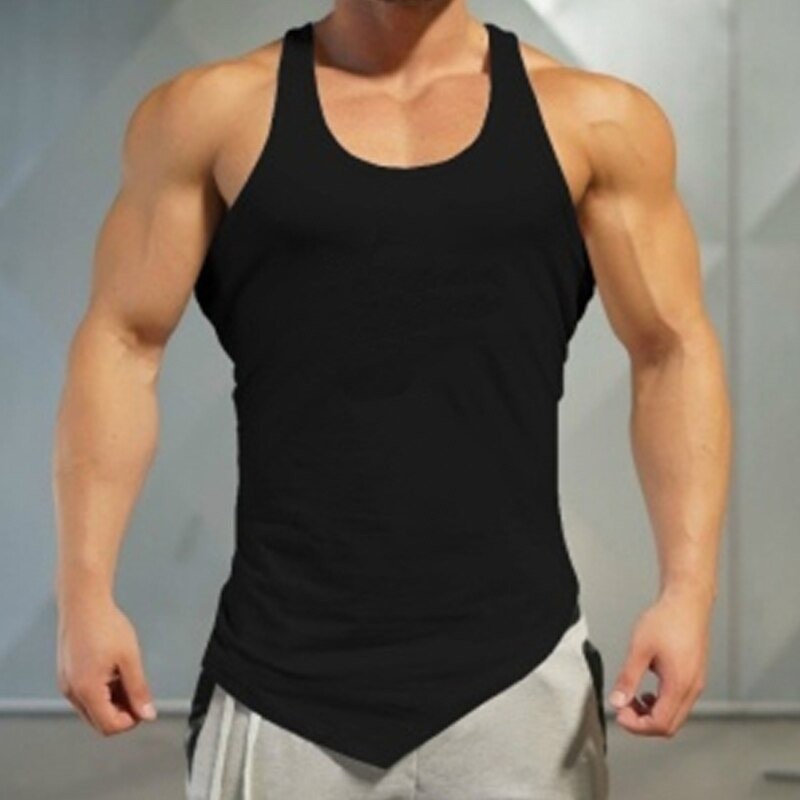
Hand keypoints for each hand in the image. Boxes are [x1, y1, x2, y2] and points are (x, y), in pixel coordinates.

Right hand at [56, 593, 156, 734]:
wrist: (83, 604)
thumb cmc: (104, 625)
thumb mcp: (130, 659)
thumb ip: (139, 689)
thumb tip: (147, 713)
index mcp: (87, 690)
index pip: (109, 726)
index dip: (131, 721)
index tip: (144, 707)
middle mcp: (72, 691)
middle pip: (99, 721)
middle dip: (122, 712)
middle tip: (138, 693)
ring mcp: (67, 683)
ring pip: (92, 709)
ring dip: (113, 701)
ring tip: (127, 676)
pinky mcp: (67, 675)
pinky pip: (86, 694)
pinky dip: (102, 691)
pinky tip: (114, 672)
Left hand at [607, 589, 711, 736]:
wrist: (687, 601)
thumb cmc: (667, 619)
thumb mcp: (639, 648)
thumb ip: (628, 678)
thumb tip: (617, 700)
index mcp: (679, 685)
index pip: (660, 724)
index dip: (636, 725)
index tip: (619, 713)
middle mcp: (692, 688)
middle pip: (669, 726)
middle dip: (643, 723)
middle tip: (623, 708)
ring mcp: (696, 683)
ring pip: (675, 715)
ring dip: (652, 713)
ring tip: (632, 698)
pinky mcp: (694, 676)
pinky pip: (679, 702)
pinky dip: (661, 703)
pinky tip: (647, 690)